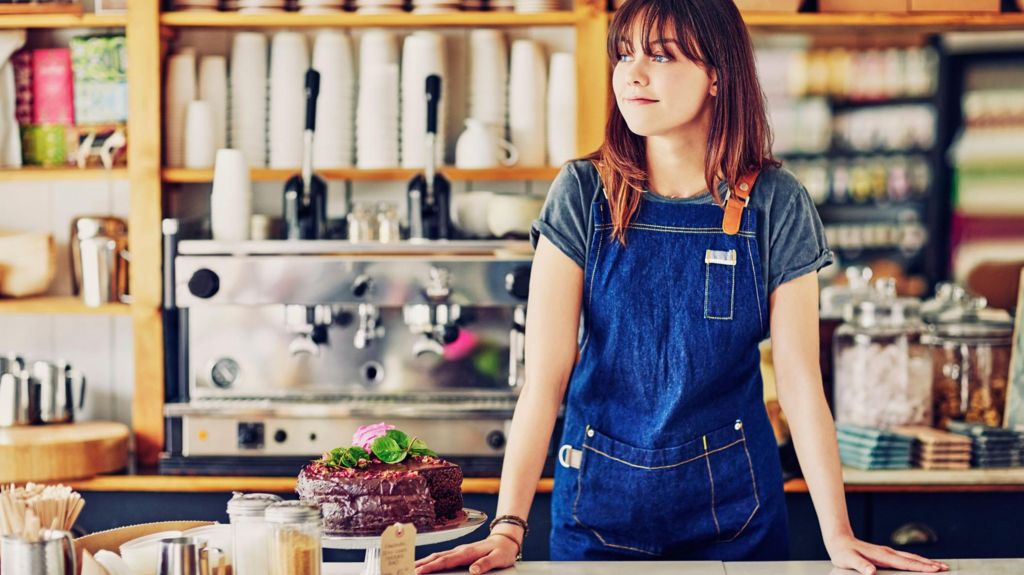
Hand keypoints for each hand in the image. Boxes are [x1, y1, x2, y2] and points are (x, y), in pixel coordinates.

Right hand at [415, 534, 518, 574]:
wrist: (506, 540)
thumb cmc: (503, 550)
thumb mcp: (499, 558)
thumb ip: (485, 564)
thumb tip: (473, 571)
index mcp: (468, 553)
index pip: (446, 561)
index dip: (431, 567)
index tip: (419, 571)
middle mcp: (461, 550)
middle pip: (437, 557)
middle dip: (422, 564)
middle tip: (408, 569)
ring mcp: (459, 551)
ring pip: (438, 556)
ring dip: (425, 561)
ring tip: (412, 567)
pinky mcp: (460, 553)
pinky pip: (443, 556)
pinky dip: (432, 560)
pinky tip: (427, 564)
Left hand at [826, 533, 948, 574]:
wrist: (838, 540)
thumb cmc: (843, 553)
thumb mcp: (848, 560)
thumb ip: (860, 566)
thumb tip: (871, 572)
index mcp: (882, 555)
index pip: (905, 563)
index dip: (920, 567)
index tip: (935, 569)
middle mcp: (887, 553)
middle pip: (912, 559)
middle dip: (929, 564)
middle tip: (945, 568)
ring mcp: (887, 553)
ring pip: (910, 558)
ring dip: (925, 562)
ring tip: (939, 566)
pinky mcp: (885, 555)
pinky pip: (905, 559)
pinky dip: (916, 562)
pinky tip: (920, 565)